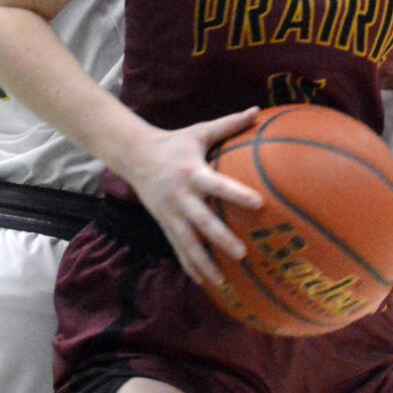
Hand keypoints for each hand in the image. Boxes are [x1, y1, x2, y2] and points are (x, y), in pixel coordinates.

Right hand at [117, 107, 261, 284]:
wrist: (134, 155)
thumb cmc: (174, 143)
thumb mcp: (199, 131)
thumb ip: (229, 124)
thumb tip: (258, 110)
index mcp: (192, 173)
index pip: (217, 185)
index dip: (236, 194)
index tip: (259, 203)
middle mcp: (180, 197)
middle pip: (202, 222)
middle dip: (220, 239)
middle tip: (242, 253)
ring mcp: (170, 214)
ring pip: (187, 243)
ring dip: (204, 263)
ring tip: (223, 283)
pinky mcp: (163, 224)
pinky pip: (177, 248)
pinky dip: (189, 266)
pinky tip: (204, 283)